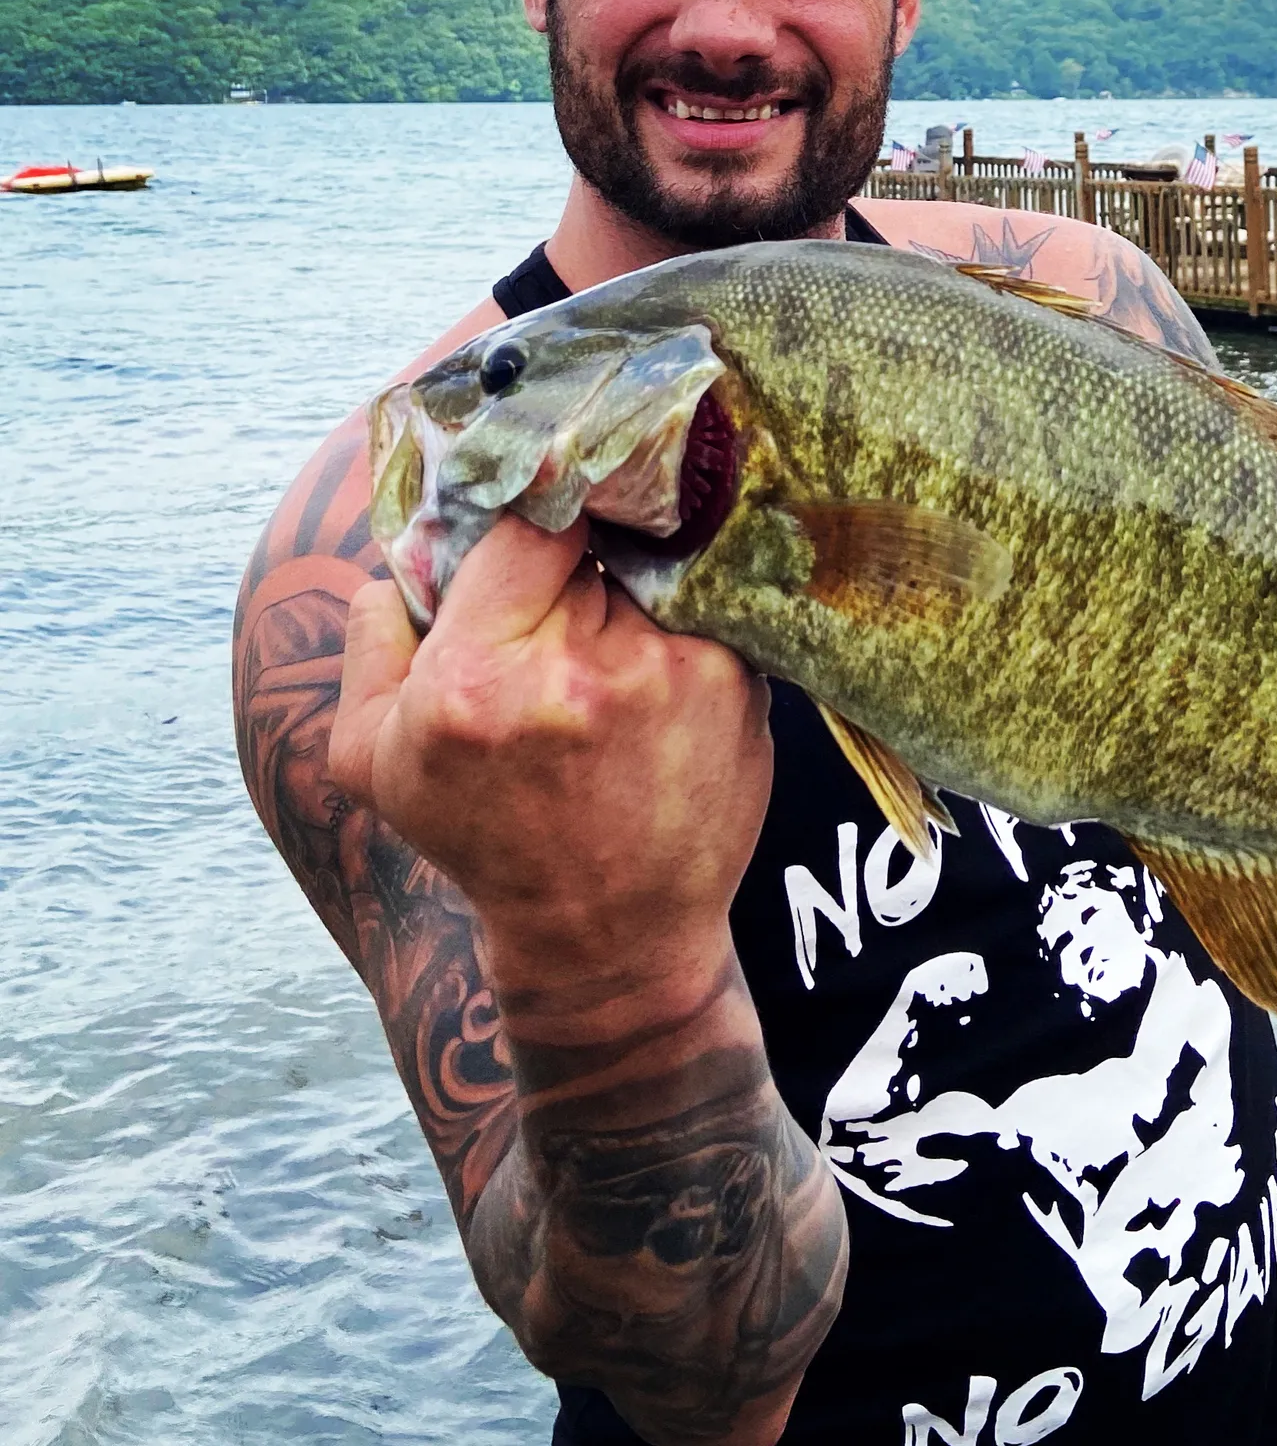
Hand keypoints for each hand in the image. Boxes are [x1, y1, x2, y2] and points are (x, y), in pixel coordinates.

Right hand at [329, 513, 772, 1001]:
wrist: (607, 932)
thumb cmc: (484, 838)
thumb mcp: (374, 759)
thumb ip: (371, 639)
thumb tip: (407, 548)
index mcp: (474, 680)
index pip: (523, 522)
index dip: (531, 512)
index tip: (537, 527)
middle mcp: (576, 671)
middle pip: (590, 541)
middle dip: (578, 562)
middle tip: (568, 610)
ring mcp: (669, 673)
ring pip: (651, 570)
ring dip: (633, 595)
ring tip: (613, 662)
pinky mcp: (736, 684)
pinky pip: (704, 610)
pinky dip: (682, 628)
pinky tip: (661, 683)